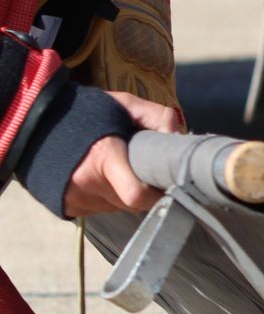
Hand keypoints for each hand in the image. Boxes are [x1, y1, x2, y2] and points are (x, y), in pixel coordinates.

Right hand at [61, 93, 182, 217]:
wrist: (34, 121)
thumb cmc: (86, 111)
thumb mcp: (125, 104)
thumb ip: (158, 117)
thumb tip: (179, 140)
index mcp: (103, 157)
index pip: (138, 196)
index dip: (158, 193)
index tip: (167, 182)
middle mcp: (86, 183)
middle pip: (133, 203)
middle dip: (144, 188)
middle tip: (141, 168)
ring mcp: (74, 199)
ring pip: (118, 207)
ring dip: (124, 193)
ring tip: (118, 168)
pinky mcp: (67, 207)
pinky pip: (100, 209)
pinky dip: (107, 197)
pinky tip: (101, 177)